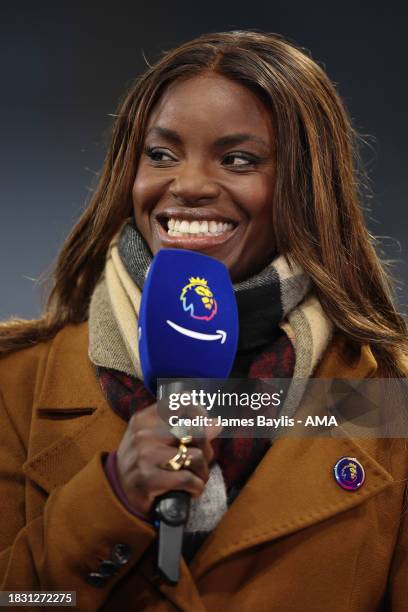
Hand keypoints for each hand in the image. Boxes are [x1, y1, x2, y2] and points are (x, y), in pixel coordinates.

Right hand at [116, 403, 219, 518]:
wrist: (118, 491)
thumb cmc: (143, 460)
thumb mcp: (156, 438)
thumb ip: (186, 428)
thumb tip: (217, 424)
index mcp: (145, 419)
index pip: (181, 403)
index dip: (200, 413)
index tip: (204, 427)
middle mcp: (144, 434)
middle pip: (196, 431)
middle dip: (206, 449)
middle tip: (201, 460)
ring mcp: (145, 456)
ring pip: (196, 456)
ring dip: (202, 472)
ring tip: (196, 477)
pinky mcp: (149, 479)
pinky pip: (188, 479)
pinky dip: (197, 487)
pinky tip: (192, 490)